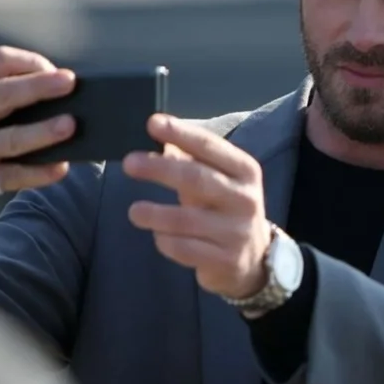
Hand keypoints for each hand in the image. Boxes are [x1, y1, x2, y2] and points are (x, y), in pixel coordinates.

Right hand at [0, 46, 77, 190]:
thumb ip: (14, 86)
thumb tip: (63, 86)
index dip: (27, 62)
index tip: (54, 69)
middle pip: (3, 95)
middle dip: (37, 86)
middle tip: (69, 82)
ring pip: (9, 138)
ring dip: (41, 131)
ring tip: (69, 125)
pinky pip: (13, 174)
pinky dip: (38, 172)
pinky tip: (60, 167)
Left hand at [123, 114, 272, 299]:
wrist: (254, 258)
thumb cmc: (226, 209)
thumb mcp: (218, 180)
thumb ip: (191, 160)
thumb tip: (160, 136)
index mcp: (245, 171)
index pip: (210, 147)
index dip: (181, 133)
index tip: (153, 124)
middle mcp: (245, 198)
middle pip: (197, 179)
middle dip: (160, 169)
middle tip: (129, 163)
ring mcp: (236, 231)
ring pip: (186, 220)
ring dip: (155, 214)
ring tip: (134, 211)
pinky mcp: (224, 260)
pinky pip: (184, 249)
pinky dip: (165, 241)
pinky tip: (159, 235)